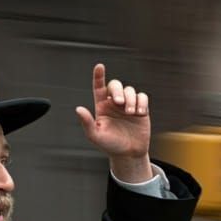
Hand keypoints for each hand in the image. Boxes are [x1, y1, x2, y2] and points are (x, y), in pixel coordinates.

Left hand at [75, 64, 151, 178]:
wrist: (128, 154)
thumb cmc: (110, 145)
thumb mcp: (96, 136)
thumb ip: (87, 123)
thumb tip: (78, 109)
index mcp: (101, 106)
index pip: (99, 87)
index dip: (98, 76)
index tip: (99, 66)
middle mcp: (114, 103)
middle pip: (115, 85)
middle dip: (118, 91)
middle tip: (120, 103)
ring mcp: (128, 104)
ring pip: (130, 90)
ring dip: (130, 100)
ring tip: (131, 113)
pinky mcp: (141, 108)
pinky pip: (142, 97)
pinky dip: (141, 102)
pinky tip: (139, 113)